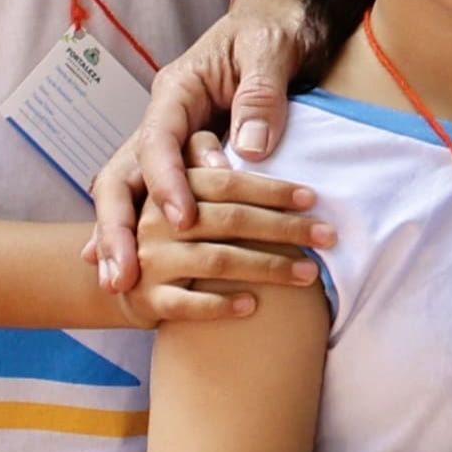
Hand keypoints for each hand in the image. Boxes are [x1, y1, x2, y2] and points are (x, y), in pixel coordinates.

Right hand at [90, 0, 327, 279]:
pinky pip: (151, 201)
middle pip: (122, 172)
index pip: (159, 140)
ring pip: (126, 191)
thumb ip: (261, 96)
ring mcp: (167, 144)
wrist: (280, 18)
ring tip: (118, 284)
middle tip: (122, 272)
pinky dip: (139, 236)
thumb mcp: (272, 50)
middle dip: (116, 224)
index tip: (182, 220)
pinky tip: (134, 274)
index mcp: (178, 90)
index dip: (166, 182)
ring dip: (118, 237)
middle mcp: (163, 120)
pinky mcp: (181, 165)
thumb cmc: (275, 30)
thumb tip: (250, 153)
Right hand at [121, 159, 332, 323]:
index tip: (310, 198)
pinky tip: (254, 305)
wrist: (123, 263)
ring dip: (268, 267)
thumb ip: (211, 146)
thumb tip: (250, 147)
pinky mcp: (143, 296)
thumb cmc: (174, 208)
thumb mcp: (190, 163)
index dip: (268, 189)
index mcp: (163, 177)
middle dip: (283, 228)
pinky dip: (220, 306)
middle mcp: (151, 215)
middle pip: (227, 219)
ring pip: (215, 261)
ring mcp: (146, 256)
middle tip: (328, 234)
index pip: (222, 181)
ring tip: (310, 273)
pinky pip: (184, 305)